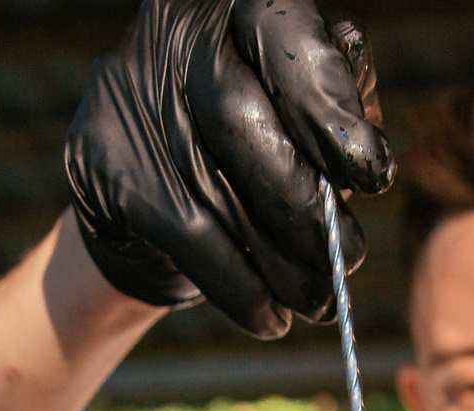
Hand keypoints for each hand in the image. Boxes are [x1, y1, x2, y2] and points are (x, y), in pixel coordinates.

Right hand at [64, 0, 393, 337]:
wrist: (144, 199)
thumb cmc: (245, 148)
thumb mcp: (296, 113)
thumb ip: (334, 108)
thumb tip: (367, 142)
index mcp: (225, 4)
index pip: (281, 38)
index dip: (329, 107)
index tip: (373, 175)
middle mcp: (165, 36)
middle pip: (240, 116)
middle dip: (303, 200)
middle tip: (349, 258)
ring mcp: (124, 96)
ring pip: (214, 186)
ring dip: (280, 260)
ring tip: (322, 302)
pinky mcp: (101, 162)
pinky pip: (185, 234)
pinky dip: (238, 286)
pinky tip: (271, 317)